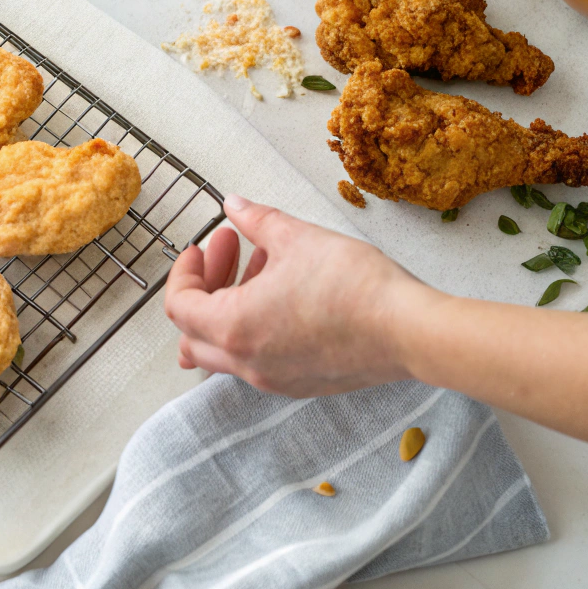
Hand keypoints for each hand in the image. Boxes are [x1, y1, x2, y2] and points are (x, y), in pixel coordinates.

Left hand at [165, 196, 429, 396]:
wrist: (407, 330)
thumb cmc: (353, 286)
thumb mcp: (296, 237)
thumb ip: (256, 220)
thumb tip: (234, 205)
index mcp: (234, 328)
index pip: (179, 306)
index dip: (184, 271)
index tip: (201, 246)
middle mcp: (247, 364)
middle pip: (194, 334)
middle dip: (205, 285)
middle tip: (228, 247)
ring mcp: (274, 379)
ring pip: (226, 348)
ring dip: (230, 304)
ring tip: (264, 259)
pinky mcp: (301, 383)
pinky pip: (257, 358)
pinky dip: (255, 324)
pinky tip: (286, 288)